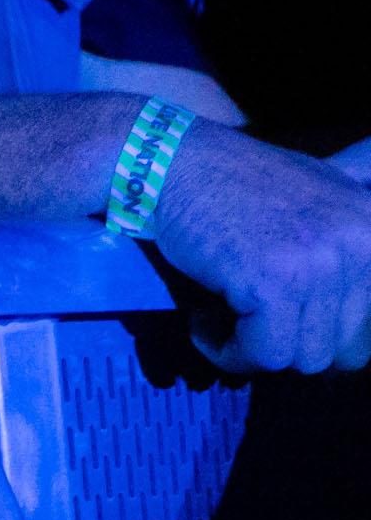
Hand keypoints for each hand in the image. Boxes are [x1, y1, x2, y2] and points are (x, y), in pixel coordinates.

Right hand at [152, 121, 370, 372]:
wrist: (168, 161)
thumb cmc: (232, 181)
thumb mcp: (316, 192)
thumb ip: (350, 238)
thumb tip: (361, 322)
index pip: (369, 326)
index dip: (326, 333)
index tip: (284, 321)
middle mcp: (362, 246)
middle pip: (346, 350)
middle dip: (294, 342)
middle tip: (250, 317)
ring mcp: (320, 266)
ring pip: (305, 358)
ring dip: (257, 348)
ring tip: (221, 314)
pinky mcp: (274, 285)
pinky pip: (263, 354)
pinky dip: (227, 351)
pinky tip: (202, 321)